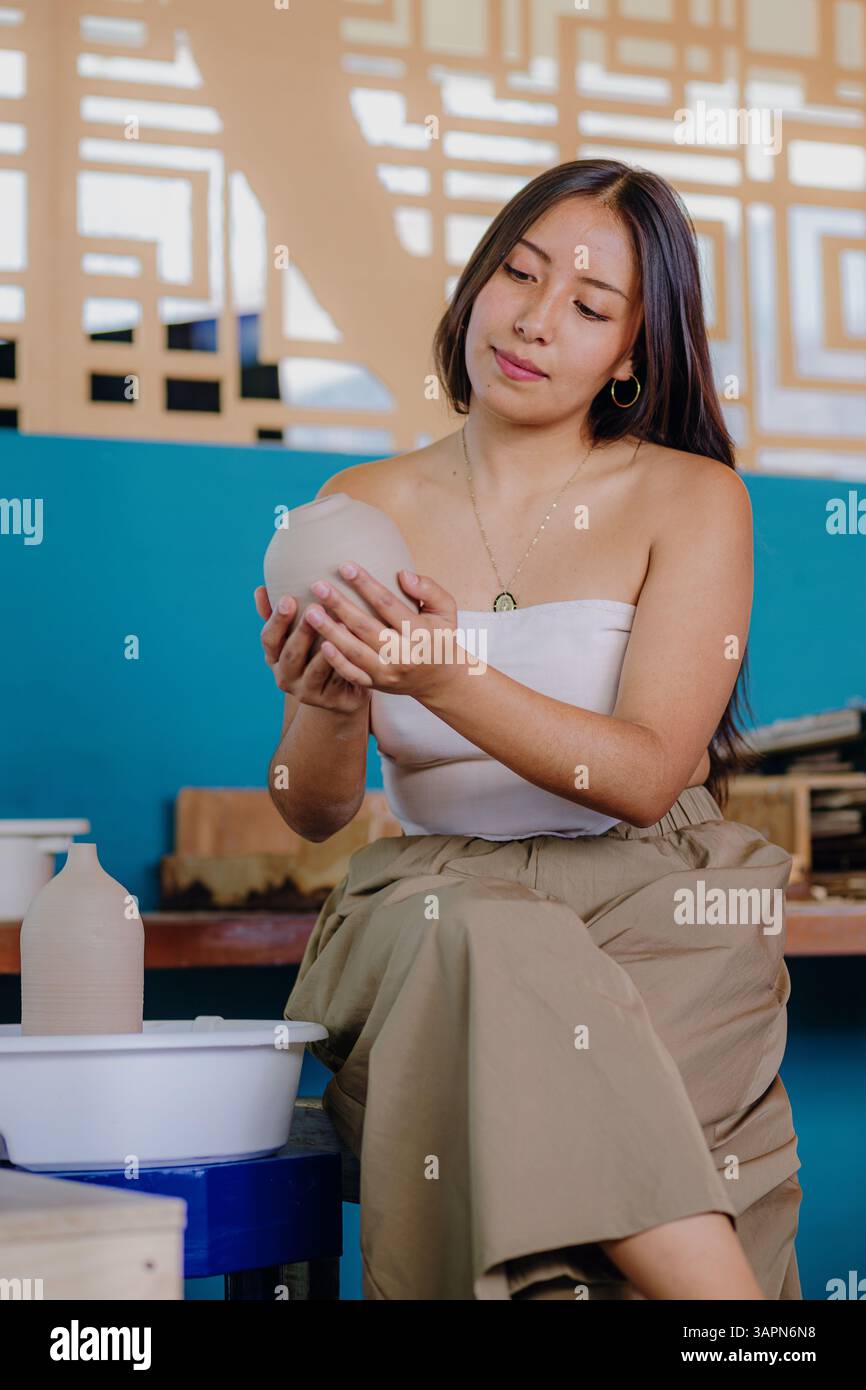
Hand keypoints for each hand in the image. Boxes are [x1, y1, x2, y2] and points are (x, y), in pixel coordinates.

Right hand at [254, 585, 371, 714]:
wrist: (338, 693)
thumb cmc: (315, 655)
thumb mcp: (295, 636)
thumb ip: (278, 616)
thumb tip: (260, 589)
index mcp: (274, 659)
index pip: (269, 639)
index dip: (277, 621)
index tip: (288, 599)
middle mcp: (285, 678)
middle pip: (291, 654)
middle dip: (302, 632)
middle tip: (315, 609)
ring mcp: (307, 692)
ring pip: (316, 671)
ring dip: (327, 649)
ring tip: (341, 626)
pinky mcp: (331, 702)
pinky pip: (339, 682)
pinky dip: (347, 665)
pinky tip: (357, 648)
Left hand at [301, 563, 460, 698]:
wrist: (440, 680)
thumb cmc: (439, 637)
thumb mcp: (446, 611)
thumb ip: (429, 589)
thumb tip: (402, 574)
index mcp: (420, 633)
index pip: (388, 604)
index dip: (366, 585)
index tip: (345, 567)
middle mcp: (404, 654)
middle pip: (366, 627)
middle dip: (340, 605)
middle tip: (318, 586)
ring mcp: (389, 673)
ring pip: (355, 651)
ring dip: (330, 631)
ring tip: (311, 612)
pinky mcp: (377, 686)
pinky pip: (353, 675)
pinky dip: (337, 662)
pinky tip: (321, 645)